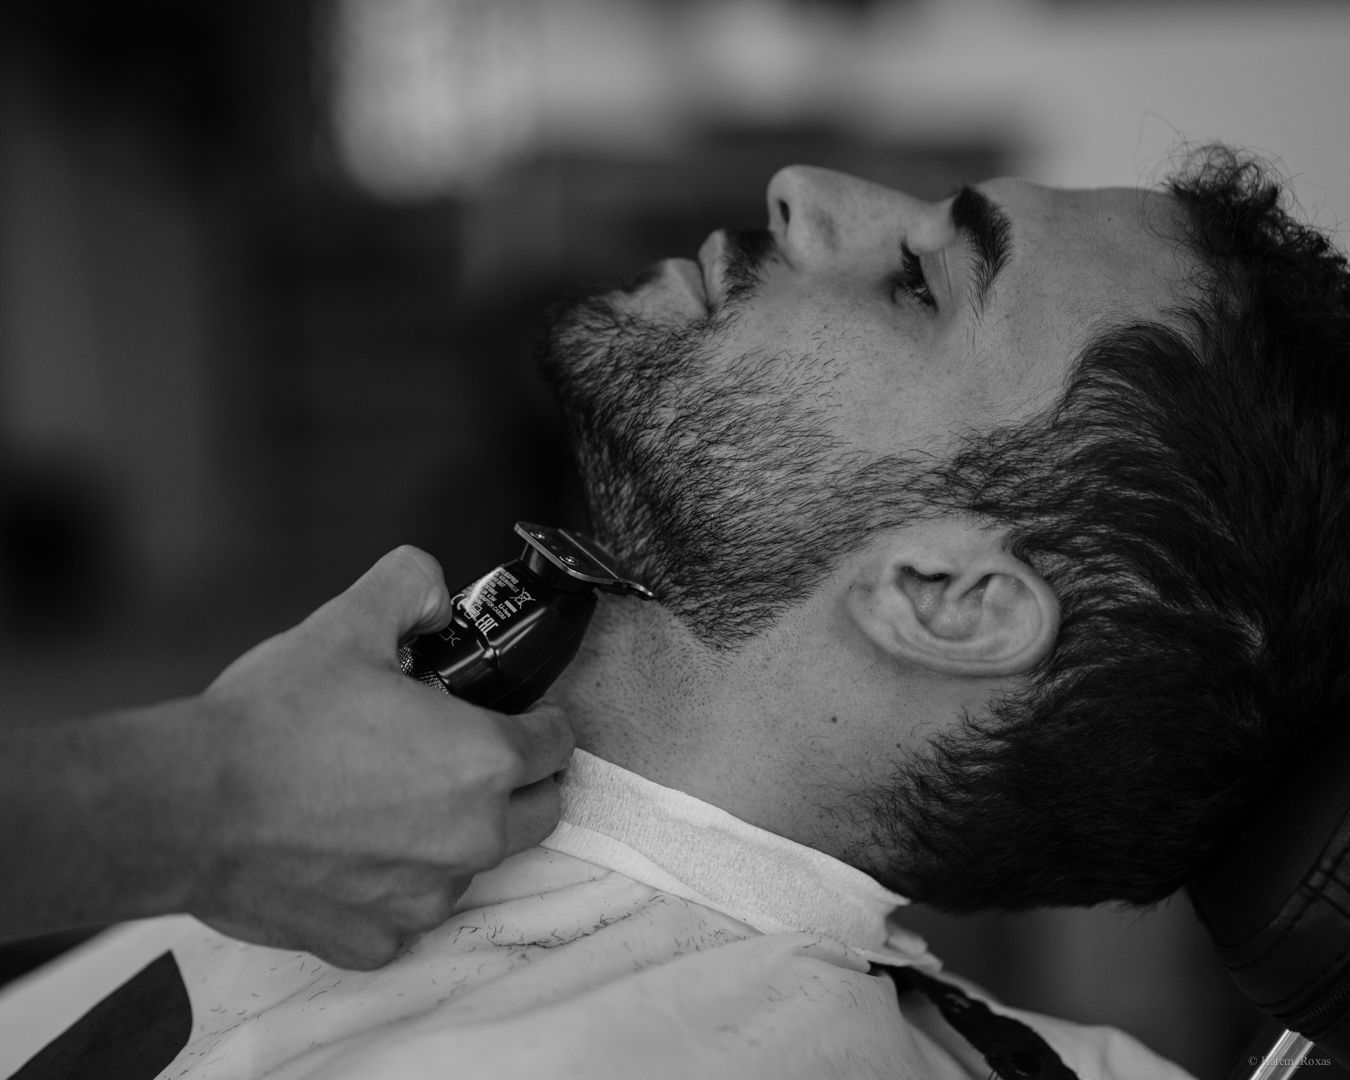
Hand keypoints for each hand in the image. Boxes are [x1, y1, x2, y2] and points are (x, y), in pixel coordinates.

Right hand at [189, 546, 574, 968]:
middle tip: (467, 753)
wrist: (187, 806)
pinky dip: (394, 883)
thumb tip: (434, 593)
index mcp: (485, 762)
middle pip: (538, 812)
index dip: (542, 721)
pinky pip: (408, 911)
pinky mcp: (374, 939)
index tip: (519, 715)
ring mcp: (424, 898)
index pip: (558, 745)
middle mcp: (472, 839)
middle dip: (519, 781)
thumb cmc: (274, 718)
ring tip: (396, 796)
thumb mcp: (348, 622)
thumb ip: (410, 586)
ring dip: (457, 834)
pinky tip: (351, 847)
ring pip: (475, 864)